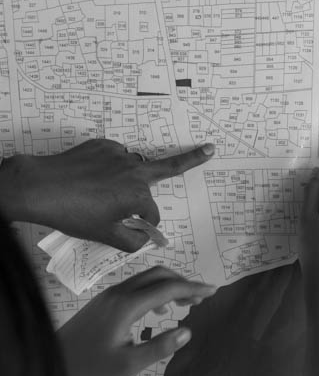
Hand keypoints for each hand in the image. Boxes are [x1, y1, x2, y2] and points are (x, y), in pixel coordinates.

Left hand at [0, 139, 214, 251]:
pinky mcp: (103, 145)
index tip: (140, 229)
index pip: (152, 214)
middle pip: (169, 167)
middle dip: (193, 158)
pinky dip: (109, 167)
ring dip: (128, 177)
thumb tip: (147, 238)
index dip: (146, 225)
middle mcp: (134, 171)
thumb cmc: (74, 214)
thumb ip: (133, 241)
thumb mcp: (105, 235)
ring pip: (134, 168)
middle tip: (210, 148)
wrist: (40, 187)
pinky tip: (92, 177)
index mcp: (138, 195)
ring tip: (104, 188)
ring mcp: (118, 155)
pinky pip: (114, 157)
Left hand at [57, 266, 216, 375]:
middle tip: (200, 297)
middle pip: (158, 274)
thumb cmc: (89, 368)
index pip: (168, 288)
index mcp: (126, 305)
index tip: (212, 290)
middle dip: (182, 282)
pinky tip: (158, 310)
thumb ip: (160, 346)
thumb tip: (187, 330)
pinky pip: (135, 287)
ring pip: (146, 279)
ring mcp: (109, 296)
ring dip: (168, 285)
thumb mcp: (128, 364)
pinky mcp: (103, 302)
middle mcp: (118, 293)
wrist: (53, 363)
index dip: (193, 288)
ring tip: (184, 302)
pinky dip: (154, 291)